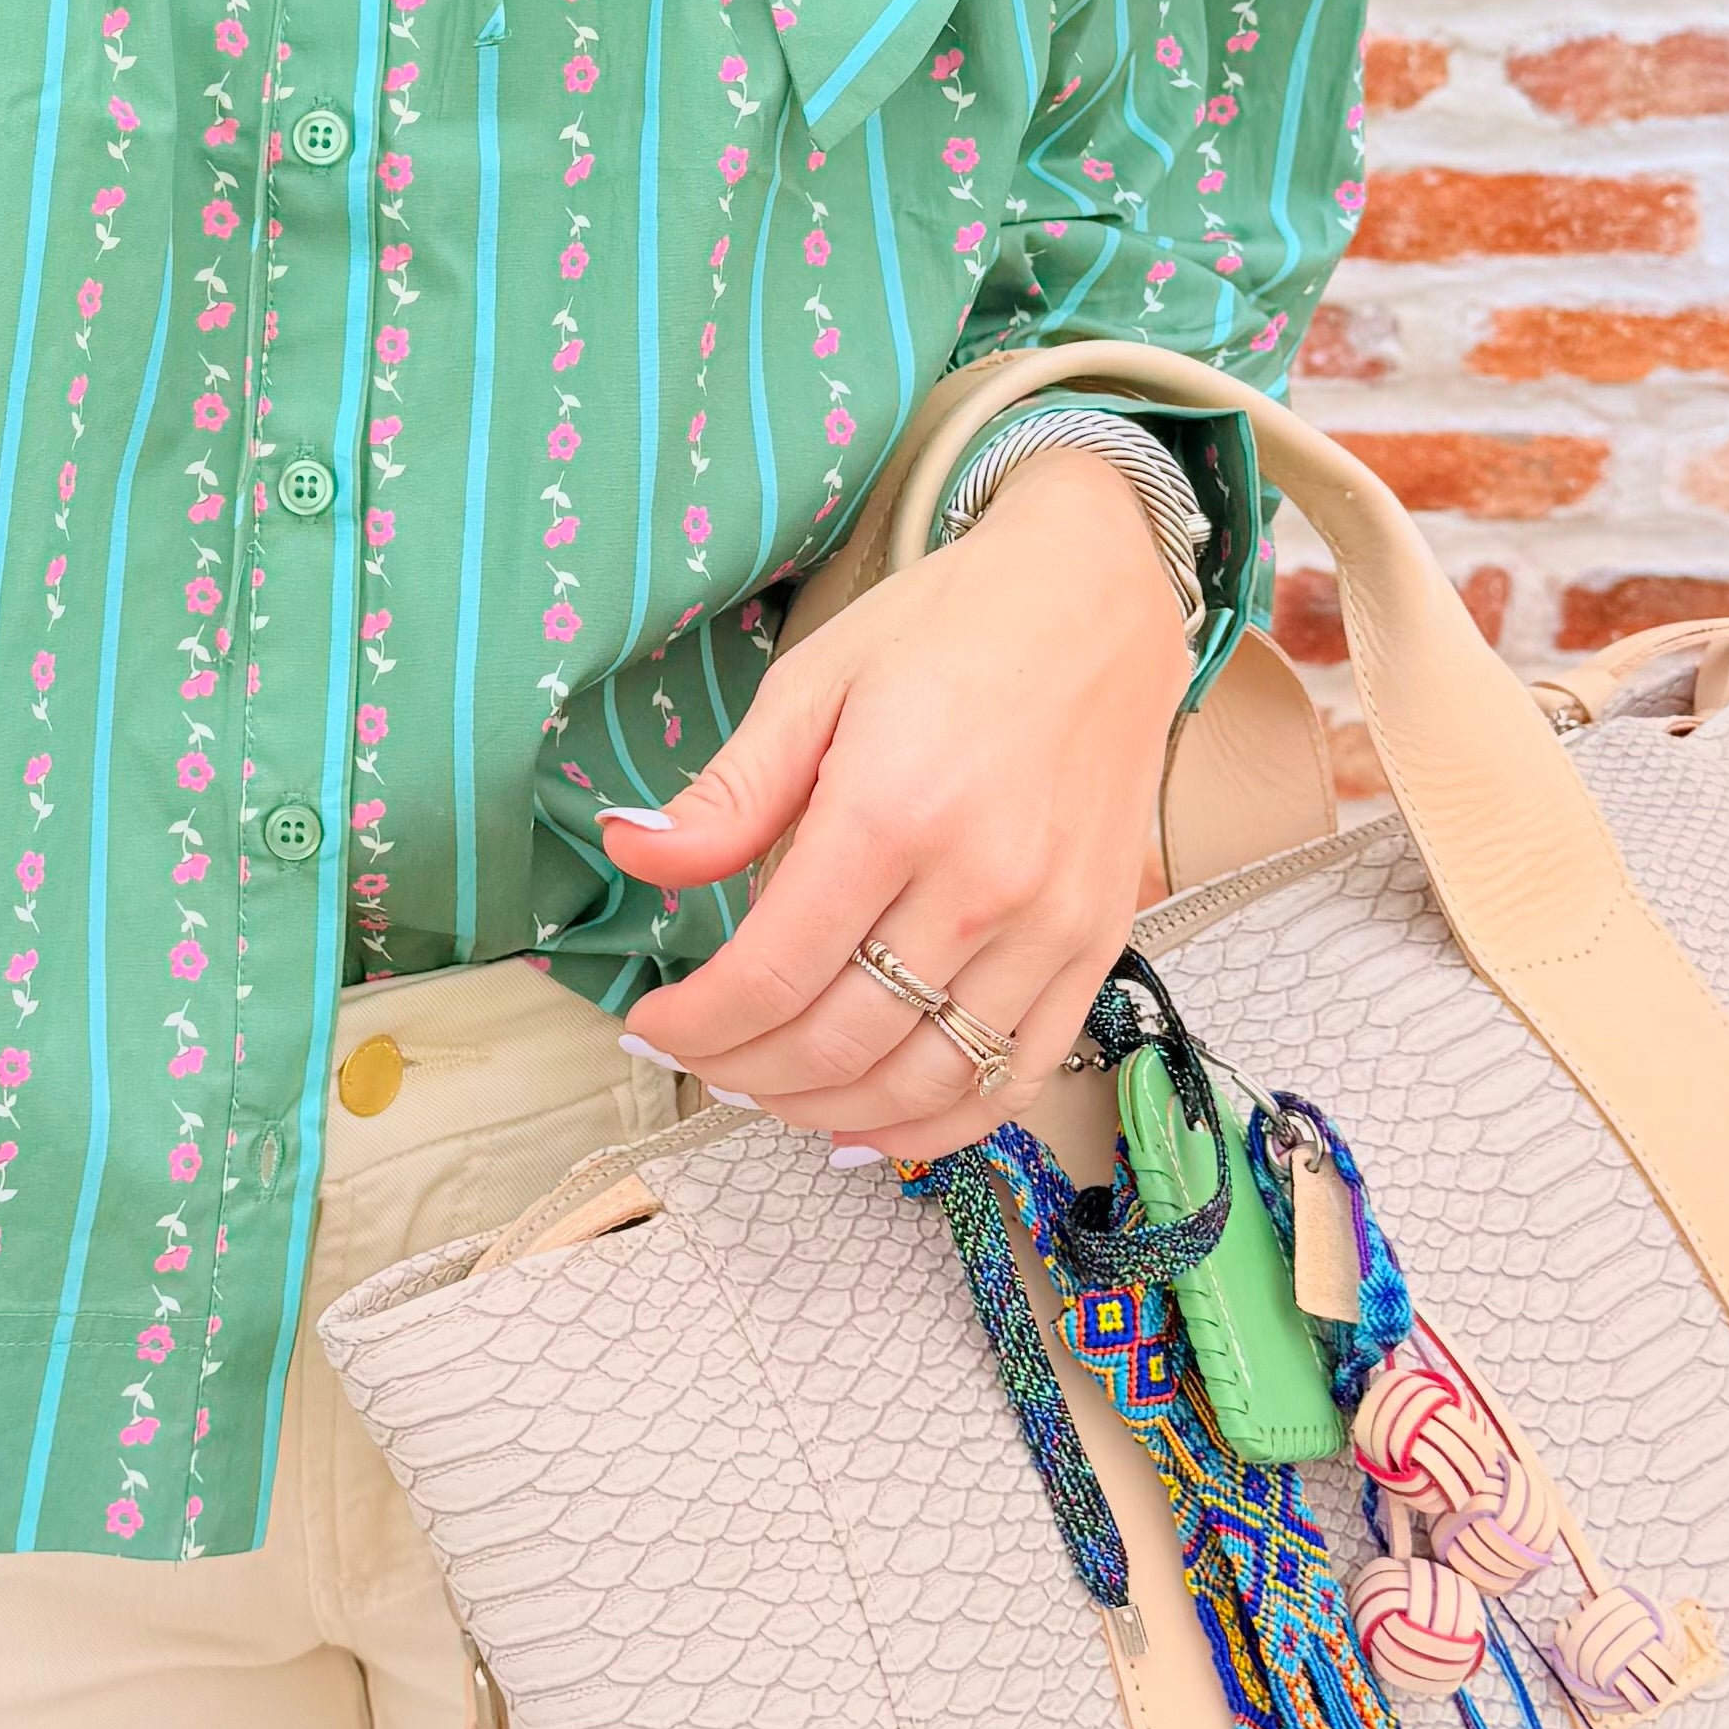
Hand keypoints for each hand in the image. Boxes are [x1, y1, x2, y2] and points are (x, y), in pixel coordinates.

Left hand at [600, 447, 1198, 1152]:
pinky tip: (871, 1127)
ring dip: (826, 1110)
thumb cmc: (945, 632)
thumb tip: (630, 855)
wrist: (1094, 601)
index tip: (652, 1024)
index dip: (696, 1024)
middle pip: (839, 1042)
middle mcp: (980, 885)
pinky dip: (937, 1127)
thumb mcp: (811, 684)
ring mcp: (1050, 926)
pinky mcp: (1097, 945)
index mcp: (891, 813)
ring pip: (922, 1081)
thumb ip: (726, 793)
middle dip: (745, 1072)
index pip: (771, 974)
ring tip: (768, 1088)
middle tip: (700, 1055)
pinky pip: (1016, 1078)